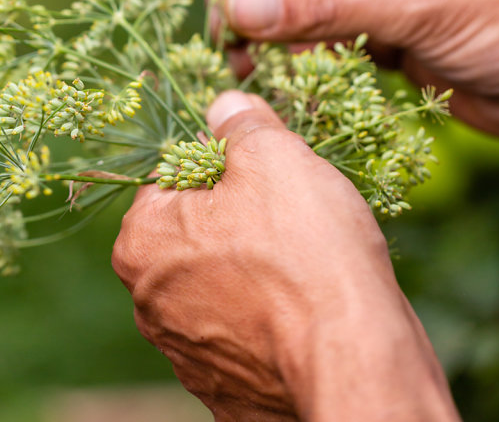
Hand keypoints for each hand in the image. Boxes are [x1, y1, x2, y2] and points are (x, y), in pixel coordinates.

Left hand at [112, 91, 459, 421]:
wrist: (355, 357)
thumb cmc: (306, 248)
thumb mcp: (273, 155)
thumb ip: (239, 123)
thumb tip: (224, 105)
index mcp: (143, 241)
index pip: (172, 179)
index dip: (221, 164)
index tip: (263, 171)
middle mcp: (149, 303)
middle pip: (194, 233)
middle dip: (236, 217)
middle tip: (290, 214)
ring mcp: (187, 355)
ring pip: (221, 284)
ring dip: (255, 269)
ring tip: (304, 262)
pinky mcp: (228, 391)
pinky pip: (247, 336)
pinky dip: (272, 320)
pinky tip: (306, 308)